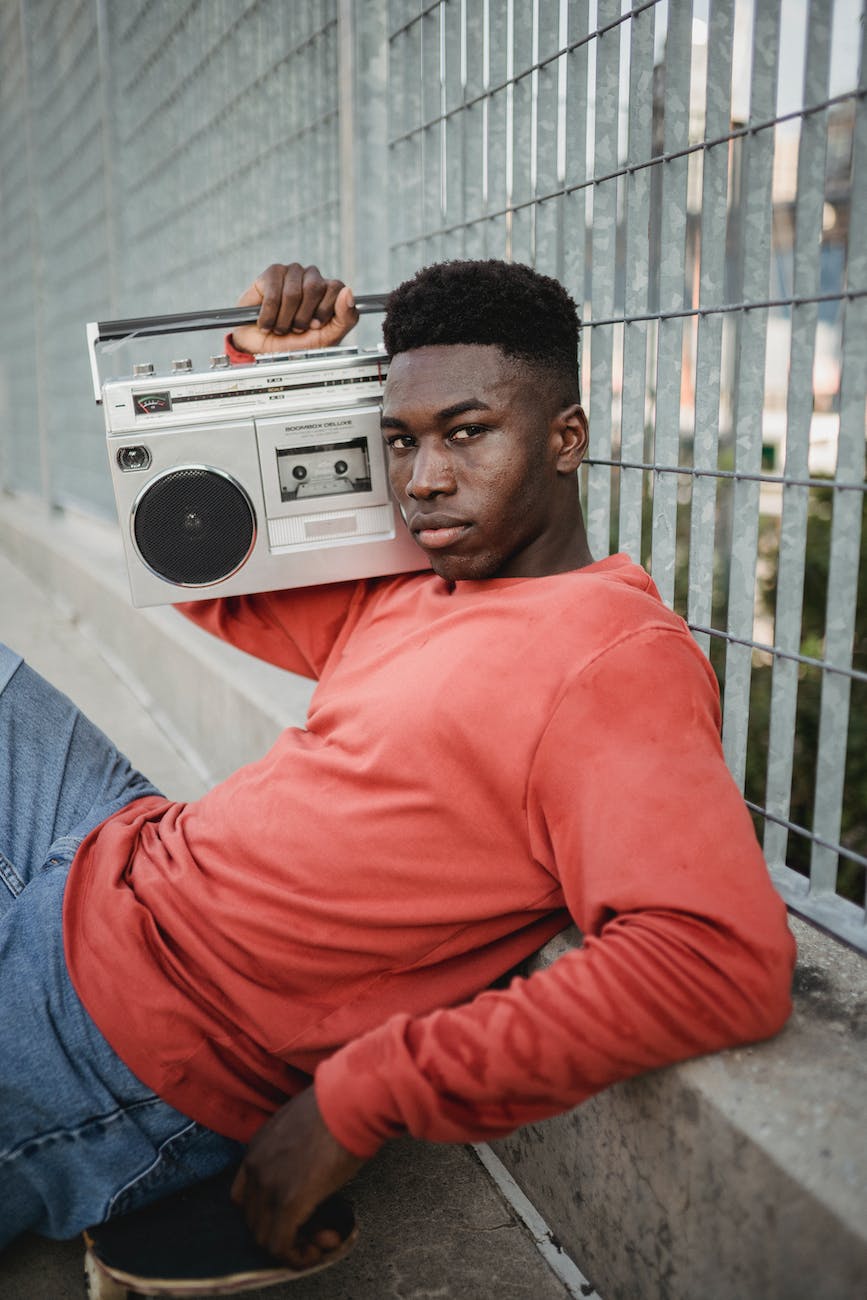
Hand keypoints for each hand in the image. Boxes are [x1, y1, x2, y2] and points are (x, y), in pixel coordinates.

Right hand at [231, 262, 357, 354]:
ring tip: (281, 327)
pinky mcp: (272, 274)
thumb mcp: (328, 338)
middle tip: (296, 328)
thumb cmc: (297, 345)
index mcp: (329, 291)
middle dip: (303, 317)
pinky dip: (269, 316)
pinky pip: (273, 294)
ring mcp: (292, 273)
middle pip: (315, 287)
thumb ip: (346, 318)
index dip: (324, 310)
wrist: (266, 352)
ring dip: (284, 320)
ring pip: (293, 293)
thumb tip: (348, 292)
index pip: (336, 287)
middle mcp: (312, 278)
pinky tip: (267, 322)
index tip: (315, 326)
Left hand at [231, 1086, 365, 1265]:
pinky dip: (297, 1256)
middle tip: (317, 1228)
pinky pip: (280, 1245)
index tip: (298, 1213)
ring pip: (264, 1237)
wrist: (349, 1100)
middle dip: (283, 1231)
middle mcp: (255, 1168)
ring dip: (293, 1246)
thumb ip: (293, 1151)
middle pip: (253, 1219)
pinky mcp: (289, 1201)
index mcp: (257, 1148)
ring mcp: (269, 1185)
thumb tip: (308, 1169)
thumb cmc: (337, 1107)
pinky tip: (320, 1249)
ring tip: (323, 1239)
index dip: (268, 1212)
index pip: (243, 1196)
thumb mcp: (302, 1126)